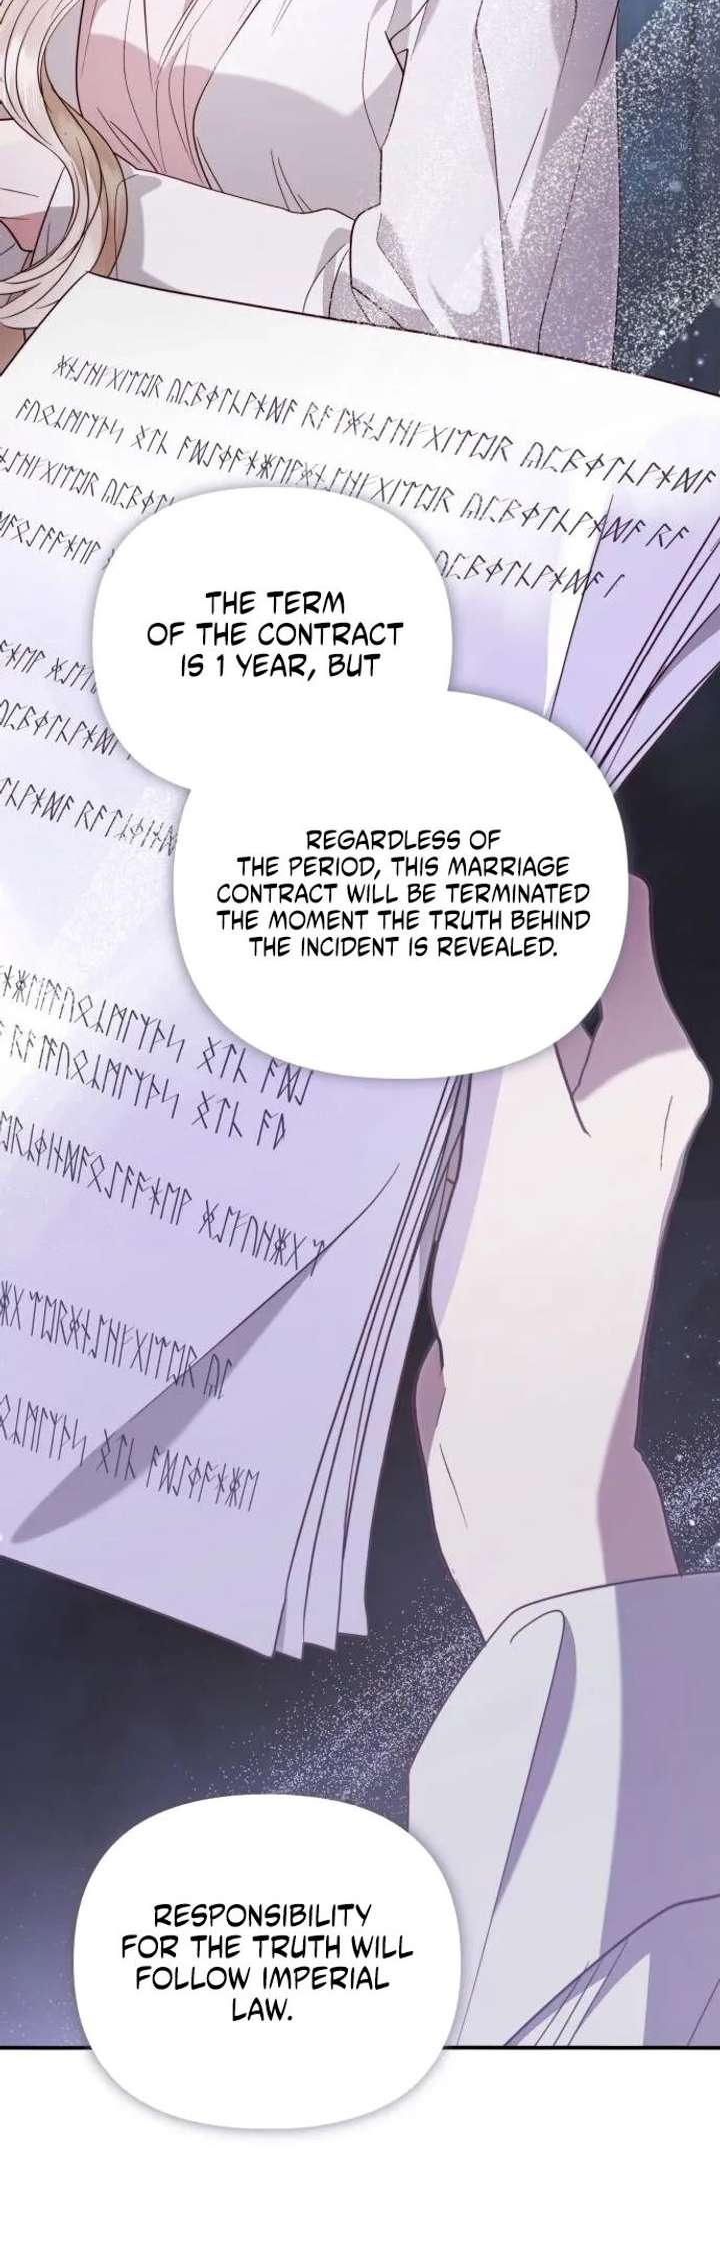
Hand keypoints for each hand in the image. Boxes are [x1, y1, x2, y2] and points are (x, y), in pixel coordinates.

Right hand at [420, 884, 707, 1632]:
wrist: (524, 1447)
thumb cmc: (540, 1293)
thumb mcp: (528, 1122)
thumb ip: (524, 1005)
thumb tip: (529, 889)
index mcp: (658, 1064)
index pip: (602, 914)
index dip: (529, 854)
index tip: (444, 810)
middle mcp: (627, 1096)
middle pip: (544, 970)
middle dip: (466, 930)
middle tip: (370, 891)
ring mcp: (568, 1145)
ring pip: (496, 1035)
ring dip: (433, 1008)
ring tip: (355, 975)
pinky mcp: (516, 1192)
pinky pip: (472, 1103)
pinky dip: (426, 1081)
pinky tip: (367, 1069)